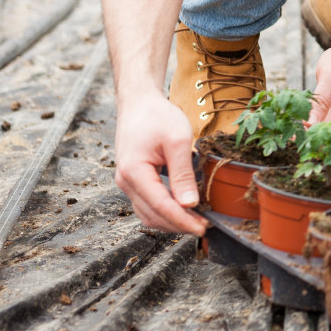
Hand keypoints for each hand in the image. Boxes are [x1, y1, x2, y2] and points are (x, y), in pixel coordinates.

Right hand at [113, 93, 206, 235]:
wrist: (138, 102)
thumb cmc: (157, 116)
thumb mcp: (177, 140)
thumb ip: (182, 173)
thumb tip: (190, 204)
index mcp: (134, 172)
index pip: (160, 206)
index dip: (182, 221)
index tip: (203, 228)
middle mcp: (125, 181)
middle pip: (152, 215)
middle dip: (178, 225)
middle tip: (205, 226)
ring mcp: (126, 182)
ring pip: (147, 214)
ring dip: (171, 221)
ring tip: (196, 220)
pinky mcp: (132, 180)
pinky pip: (146, 204)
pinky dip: (163, 212)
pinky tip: (182, 210)